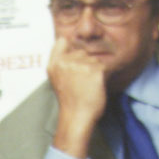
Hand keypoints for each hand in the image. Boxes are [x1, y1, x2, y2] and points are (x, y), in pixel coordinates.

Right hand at [46, 37, 109, 158]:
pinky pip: (104, 67)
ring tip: (87, 86)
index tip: (72, 61)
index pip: (62, 41)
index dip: (70, 48)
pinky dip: (103, 77)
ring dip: (95, 71)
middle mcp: (66, 61)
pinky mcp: (95, 70)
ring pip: (94, 59)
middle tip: (81, 83)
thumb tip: (66, 43)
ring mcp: (81, 65)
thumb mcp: (56, 78)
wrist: (76, 117)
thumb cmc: (69, 100)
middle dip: (85, 64)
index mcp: (55, 64)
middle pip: (83, 52)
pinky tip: (95, 87)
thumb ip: (59, 61)